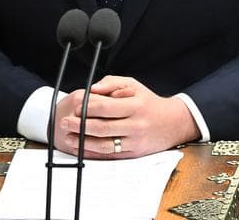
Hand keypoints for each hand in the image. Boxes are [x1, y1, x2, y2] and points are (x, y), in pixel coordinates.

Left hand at [53, 75, 198, 158]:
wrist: (173, 123)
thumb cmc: (149, 102)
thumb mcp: (135, 85)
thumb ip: (112, 83)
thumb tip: (93, 89)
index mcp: (136, 106)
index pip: (106, 107)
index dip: (87, 107)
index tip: (75, 106)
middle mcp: (137, 125)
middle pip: (103, 127)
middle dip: (80, 125)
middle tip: (64, 122)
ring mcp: (135, 141)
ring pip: (104, 144)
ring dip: (83, 142)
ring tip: (69, 137)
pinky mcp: (133, 154)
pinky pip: (109, 155)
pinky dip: (94, 153)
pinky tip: (82, 148)